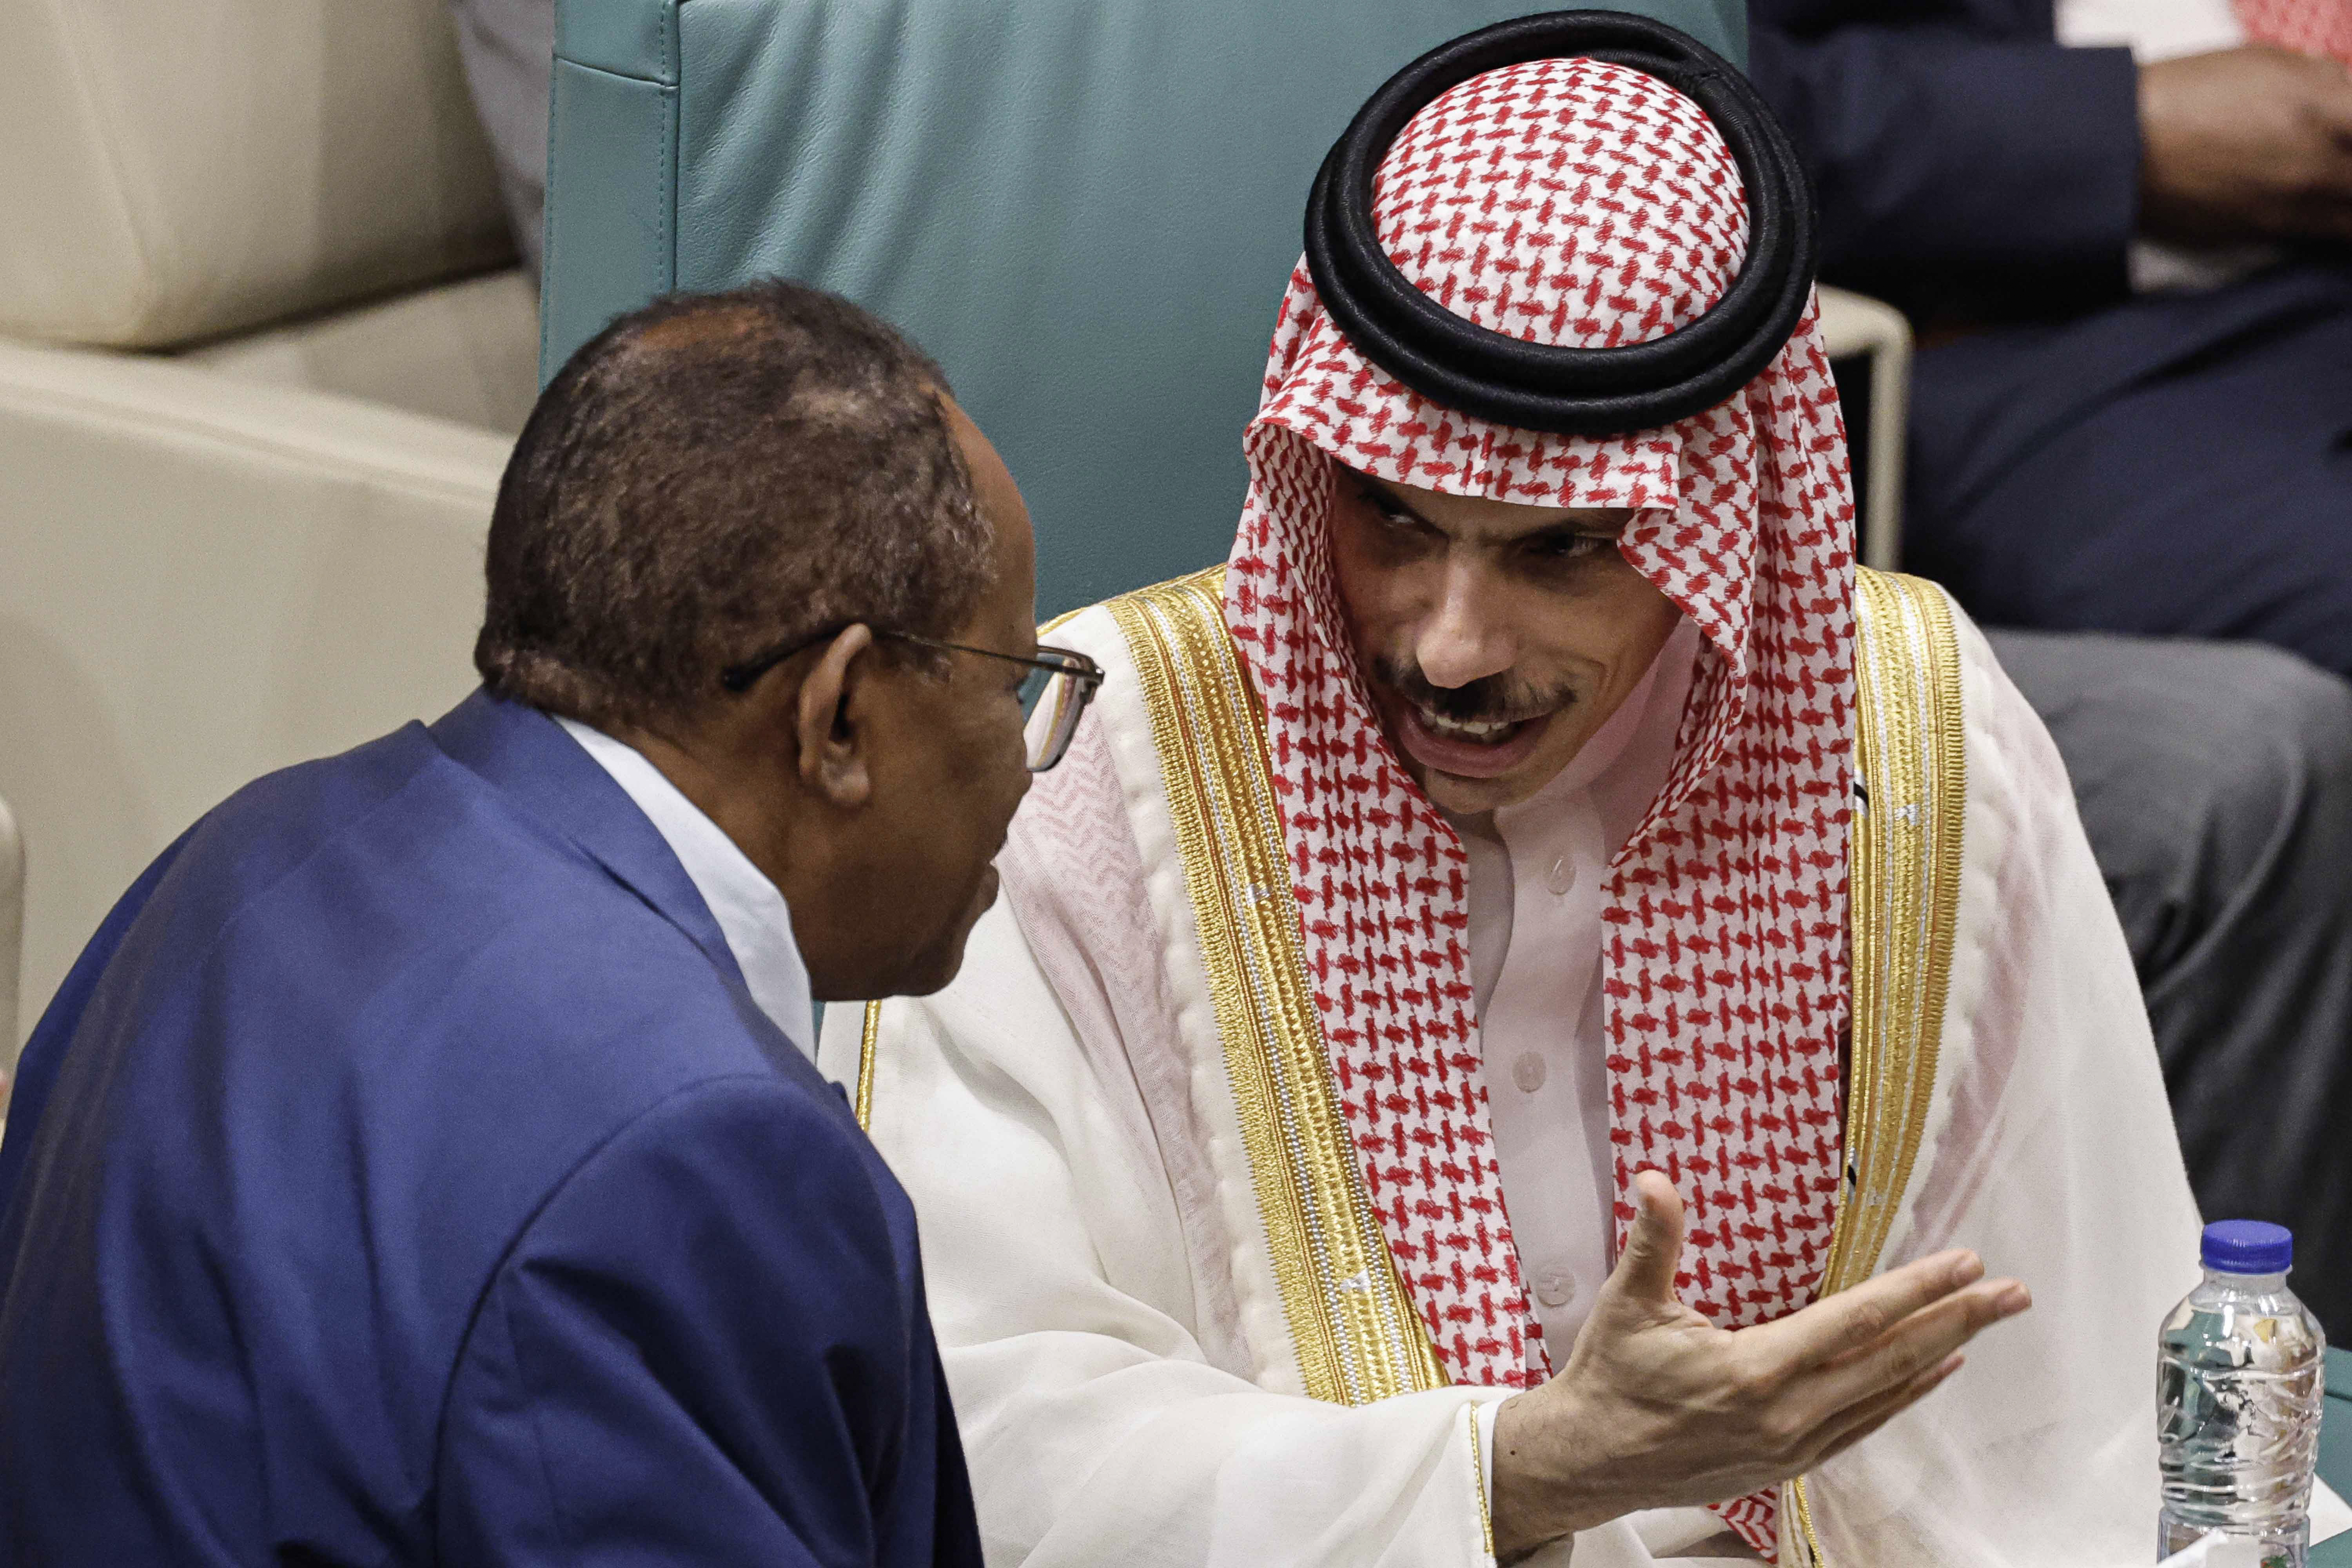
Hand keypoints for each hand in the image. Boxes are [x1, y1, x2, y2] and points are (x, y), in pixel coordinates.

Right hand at [1488, 1171, 2030, 1560]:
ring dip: (1942, 1354)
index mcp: (1755, 1371)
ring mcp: (1793, 1444)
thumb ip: (1653, 1240)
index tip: (1965, 1263)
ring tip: (1984, 1323)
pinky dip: (1905, 1394)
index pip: (1856, 1321)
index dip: (1916, 1289)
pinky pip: (1865, 1423)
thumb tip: (1657, 1181)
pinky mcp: (1789, 1462)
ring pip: (1887, 1394)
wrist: (1590, 1459)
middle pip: (1893, 1359)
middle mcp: (1786, 1414)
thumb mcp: (1626, 1304)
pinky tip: (1933, 1372)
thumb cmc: (1610, 1378)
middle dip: (1958, 1320)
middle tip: (2011, 1293)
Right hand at [2138, 46, 2351, 245]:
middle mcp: (2321, 168)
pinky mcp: (2260, 239)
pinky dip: (2322, 227)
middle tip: (2341, 167)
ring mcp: (2292, 211)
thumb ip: (2325, 82)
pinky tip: (2306, 208)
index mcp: (2332, 112)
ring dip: (2345, 207)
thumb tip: (2349, 94)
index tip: (2351, 134)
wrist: (2120, 149)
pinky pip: (2314, 240)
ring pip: (2351, 225)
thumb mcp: (2266, 63)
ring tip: (2330, 191)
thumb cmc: (2187, 94)